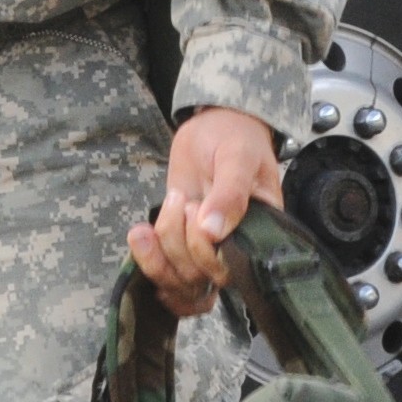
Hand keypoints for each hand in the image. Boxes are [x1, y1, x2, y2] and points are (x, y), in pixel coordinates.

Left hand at [128, 107, 282, 319]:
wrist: (214, 125)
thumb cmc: (236, 138)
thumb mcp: (238, 158)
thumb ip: (230, 193)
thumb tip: (213, 232)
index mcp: (260, 234)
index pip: (233, 269)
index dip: (206, 254)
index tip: (195, 209)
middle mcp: (234, 248)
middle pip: (201, 276)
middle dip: (182, 244)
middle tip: (183, 199)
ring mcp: (205, 247)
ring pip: (179, 277)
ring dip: (162, 248)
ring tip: (168, 203)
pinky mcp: (181, 240)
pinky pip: (163, 268)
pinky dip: (147, 257)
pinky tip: (140, 235)